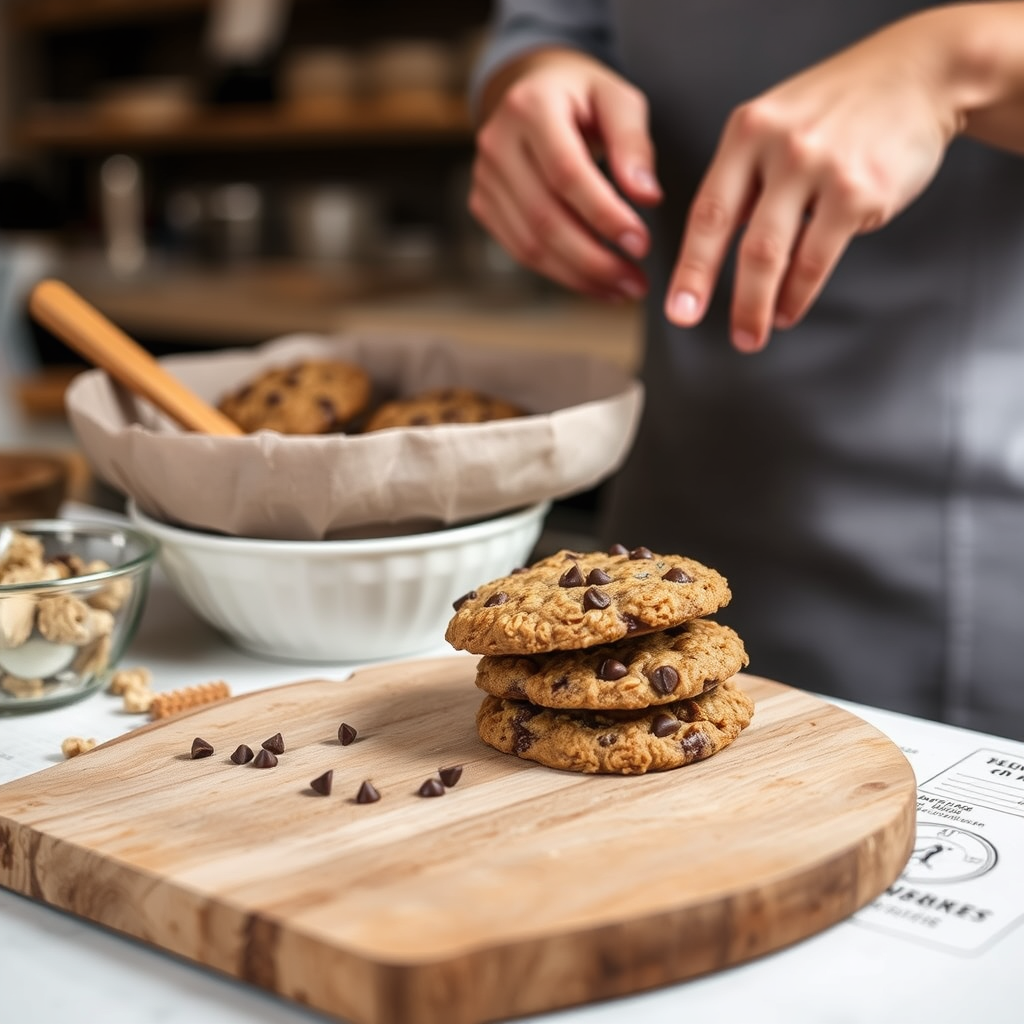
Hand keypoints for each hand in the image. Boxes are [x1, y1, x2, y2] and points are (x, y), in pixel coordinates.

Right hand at [469, 49, 662, 300]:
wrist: (532, 90)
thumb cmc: (583, 96)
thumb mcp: (618, 100)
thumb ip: (634, 144)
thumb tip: (647, 197)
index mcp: (530, 107)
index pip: (566, 173)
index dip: (603, 215)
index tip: (641, 244)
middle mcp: (497, 143)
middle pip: (544, 218)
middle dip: (594, 259)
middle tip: (637, 283)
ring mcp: (484, 178)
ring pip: (530, 245)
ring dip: (580, 275)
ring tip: (623, 287)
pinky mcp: (483, 204)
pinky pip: (521, 251)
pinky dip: (561, 273)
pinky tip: (596, 282)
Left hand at [665, 11, 963, 351]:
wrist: (917, 74)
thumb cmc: (838, 107)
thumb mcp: (775, 123)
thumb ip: (744, 177)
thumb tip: (711, 245)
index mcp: (746, 133)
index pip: (707, 211)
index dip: (690, 268)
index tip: (679, 308)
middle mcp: (779, 147)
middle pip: (740, 241)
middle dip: (728, 299)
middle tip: (721, 335)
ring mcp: (820, 169)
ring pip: (776, 257)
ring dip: (761, 306)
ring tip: (755, 331)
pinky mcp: (857, 191)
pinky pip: (817, 259)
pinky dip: (799, 294)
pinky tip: (789, 308)